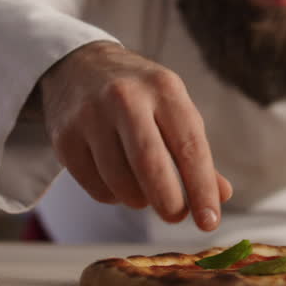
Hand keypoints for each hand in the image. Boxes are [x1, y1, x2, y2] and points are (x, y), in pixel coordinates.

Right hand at [40, 41, 232, 229]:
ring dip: (139, 200)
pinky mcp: (64, 138)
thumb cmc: (139, 93)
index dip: (202, 188)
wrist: (79, 64)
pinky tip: (118, 180)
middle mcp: (125, 98)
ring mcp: (90, 117)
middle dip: (169, 202)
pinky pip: (96, 187)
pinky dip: (113, 196)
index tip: (209, 220)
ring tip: (145, 191)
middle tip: (176, 216)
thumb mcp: (173, 107)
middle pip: (151, 165)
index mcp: (163, 89)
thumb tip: (220, 195)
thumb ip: (195, 151)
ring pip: (120, 182)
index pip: (189, 146)